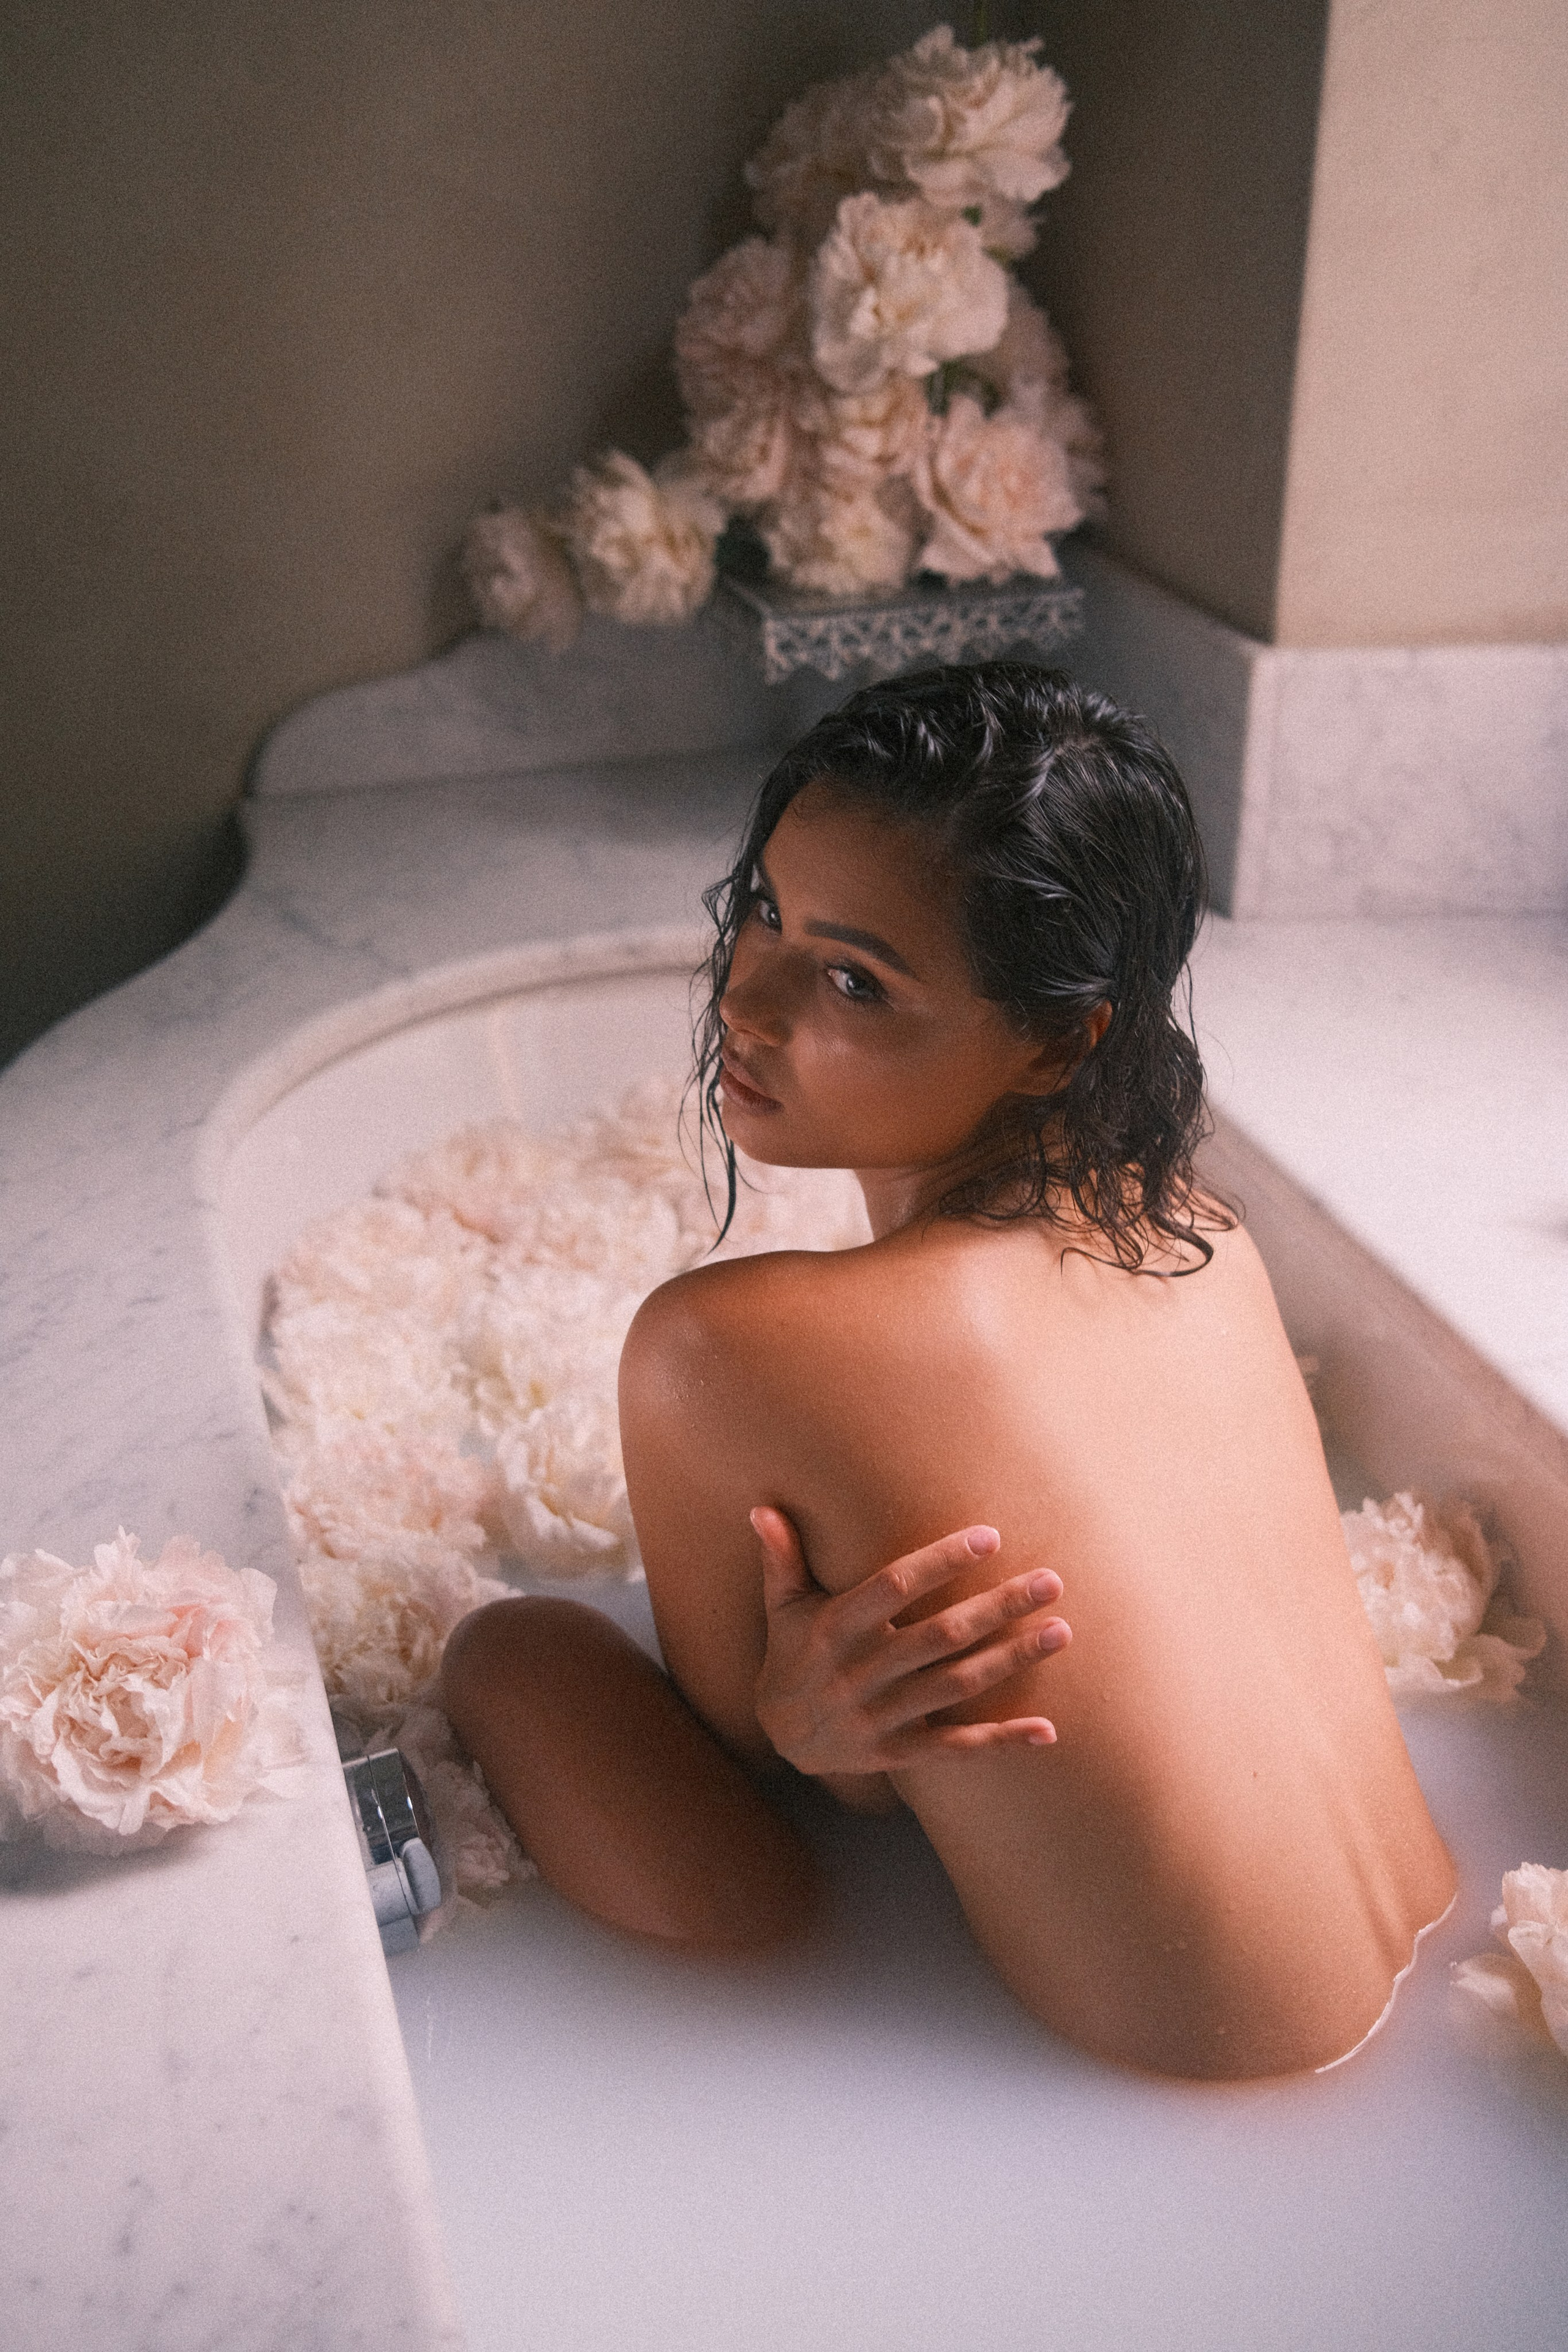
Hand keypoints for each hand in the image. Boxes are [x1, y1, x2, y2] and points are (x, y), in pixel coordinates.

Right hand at [750, 1508, 1069, 1777]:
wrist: (783, 1739)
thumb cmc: (792, 1654)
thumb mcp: (782, 1607)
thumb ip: (783, 1558)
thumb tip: (762, 1508)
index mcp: (834, 1629)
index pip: (893, 1588)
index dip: (940, 1562)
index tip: (990, 1536)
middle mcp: (859, 1673)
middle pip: (939, 1636)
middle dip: (997, 1608)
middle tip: (1051, 1580)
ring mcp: (880, 1718)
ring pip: (955, 1687)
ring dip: (1011, 1661)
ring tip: (1059, 1632)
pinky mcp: (899, 1755)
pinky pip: (956, 1748)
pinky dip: (1002, 1741)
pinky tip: (1047, 1730)